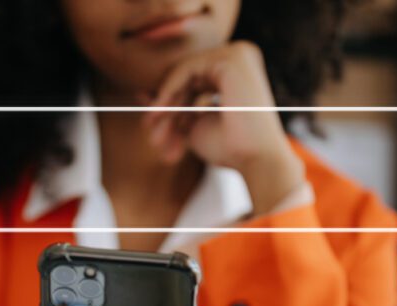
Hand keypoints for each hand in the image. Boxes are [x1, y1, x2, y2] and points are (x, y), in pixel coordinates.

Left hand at [142, 41, 305, 214]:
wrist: (256, 160)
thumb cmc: (230, 149)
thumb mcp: (192, 124)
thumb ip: (171, 108)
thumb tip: (141, 94)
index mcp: (235, 73)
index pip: (192, 80)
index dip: (168, 102)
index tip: (150, 126)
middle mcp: (239, 57)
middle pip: (187, 76)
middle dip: (165, 107)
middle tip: (151, 134)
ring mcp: (238, 54)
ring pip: (183, 73)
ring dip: (165, 104)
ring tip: (156, 136)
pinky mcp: (232, 59)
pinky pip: (186, 69)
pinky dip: (169, 91)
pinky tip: (160, 113)